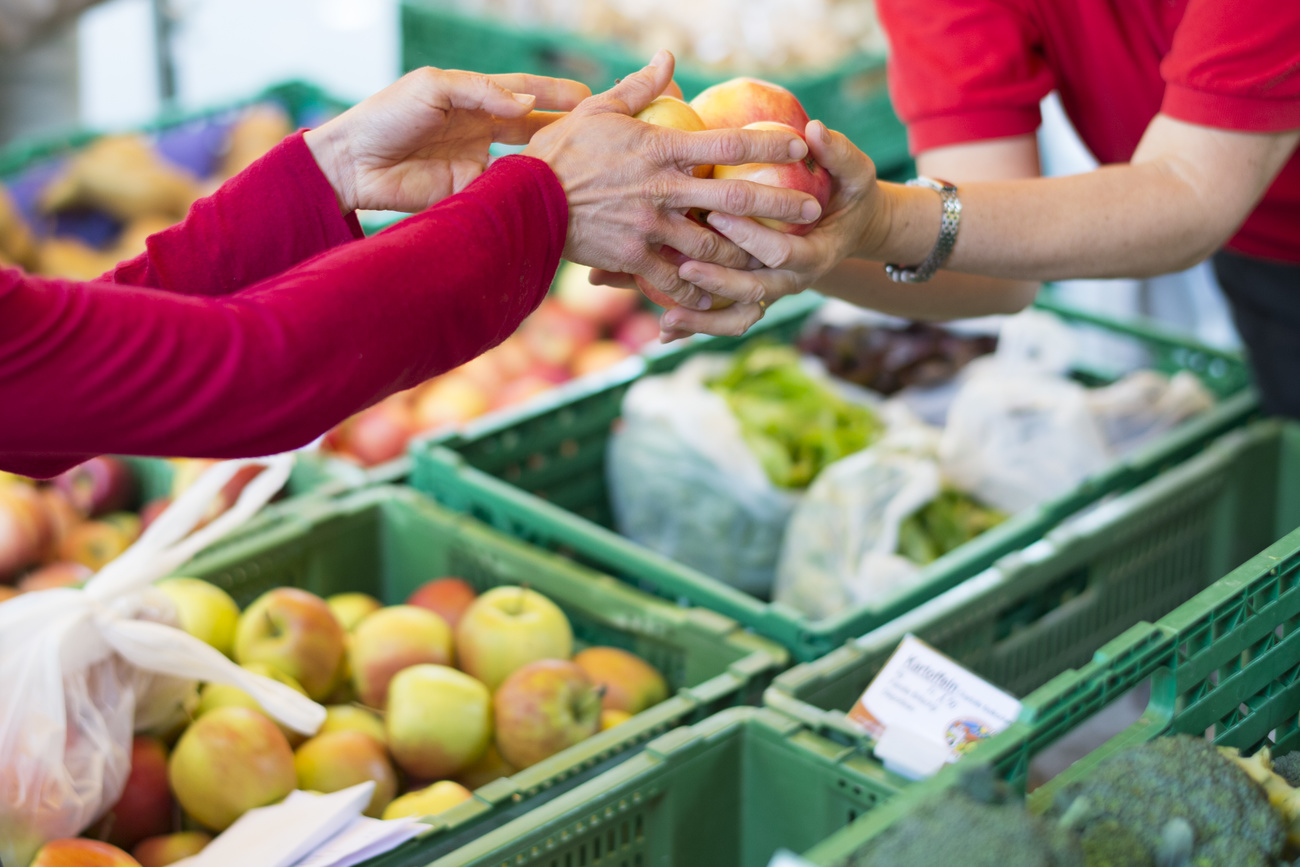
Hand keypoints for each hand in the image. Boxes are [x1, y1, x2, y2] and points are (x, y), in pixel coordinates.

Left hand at [304, 67, 590, 213]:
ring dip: (553, 163)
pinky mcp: (471, 195)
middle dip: (567, 129)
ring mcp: (479, 165)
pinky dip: (527, 193)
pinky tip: (552, 194)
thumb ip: (481, 91)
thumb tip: (527, 103)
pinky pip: (507, 193)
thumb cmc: (386, 115)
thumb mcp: (433, 88)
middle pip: (535, 129)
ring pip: (527, 163)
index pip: (525, 94)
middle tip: (602, 133)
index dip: (558, 95)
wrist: (353, 164)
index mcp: (474, 100)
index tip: (592, 97)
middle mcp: (482, 131)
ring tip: (586, 164)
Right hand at [522, 50, 823, 311]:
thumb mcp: (597, 110)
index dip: (768, 142)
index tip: (799, 144)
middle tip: (812, 212)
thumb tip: (669, 59)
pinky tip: (717, 300)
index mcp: (660, 149)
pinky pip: (672, 281)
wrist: (520, 204)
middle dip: (779, 205)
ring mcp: (650, 228)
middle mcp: (663, 190)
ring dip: (747, 255)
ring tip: (774, 259)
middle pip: (735, 198)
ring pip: (712, 246)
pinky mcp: (633, 258)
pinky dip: (696, 293)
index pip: (727, 142)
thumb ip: (639, 88)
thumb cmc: (557, 152)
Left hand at [650, 120, 882, 338]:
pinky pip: (724, 318)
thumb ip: (838, 153)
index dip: (752, 237)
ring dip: (702, 319)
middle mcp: (792, 281)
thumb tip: (814, 129)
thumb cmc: (849, 193)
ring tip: (666, 317)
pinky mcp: (752, 296)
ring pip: (736, 315)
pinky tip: (665, 330)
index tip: (717, 215)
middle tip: (683, 267)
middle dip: (719, 281)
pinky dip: (697, 325)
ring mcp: (771, 291)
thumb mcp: (856, 172)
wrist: (849, 228)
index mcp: (816, 255)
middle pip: (754, 291)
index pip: (782, 253)